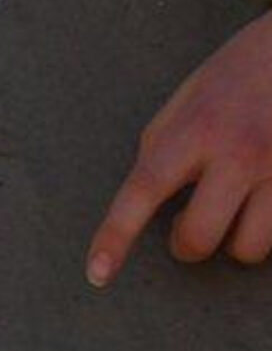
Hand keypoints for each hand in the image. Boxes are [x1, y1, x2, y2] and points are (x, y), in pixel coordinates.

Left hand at [88, 9, 271, 285]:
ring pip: (248, 249)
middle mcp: (235, 154)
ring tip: (228, 214)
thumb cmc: (230, 78)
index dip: (116, 235)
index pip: (143, 189)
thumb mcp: (182, 102)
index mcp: (192, 130)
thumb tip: (145, 198)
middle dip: (185, 244)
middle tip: (184, 226)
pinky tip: (258, 206)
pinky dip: (264, 230)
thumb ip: (161, 149)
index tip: (96, 272)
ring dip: (231, 243)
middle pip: (199, 237)